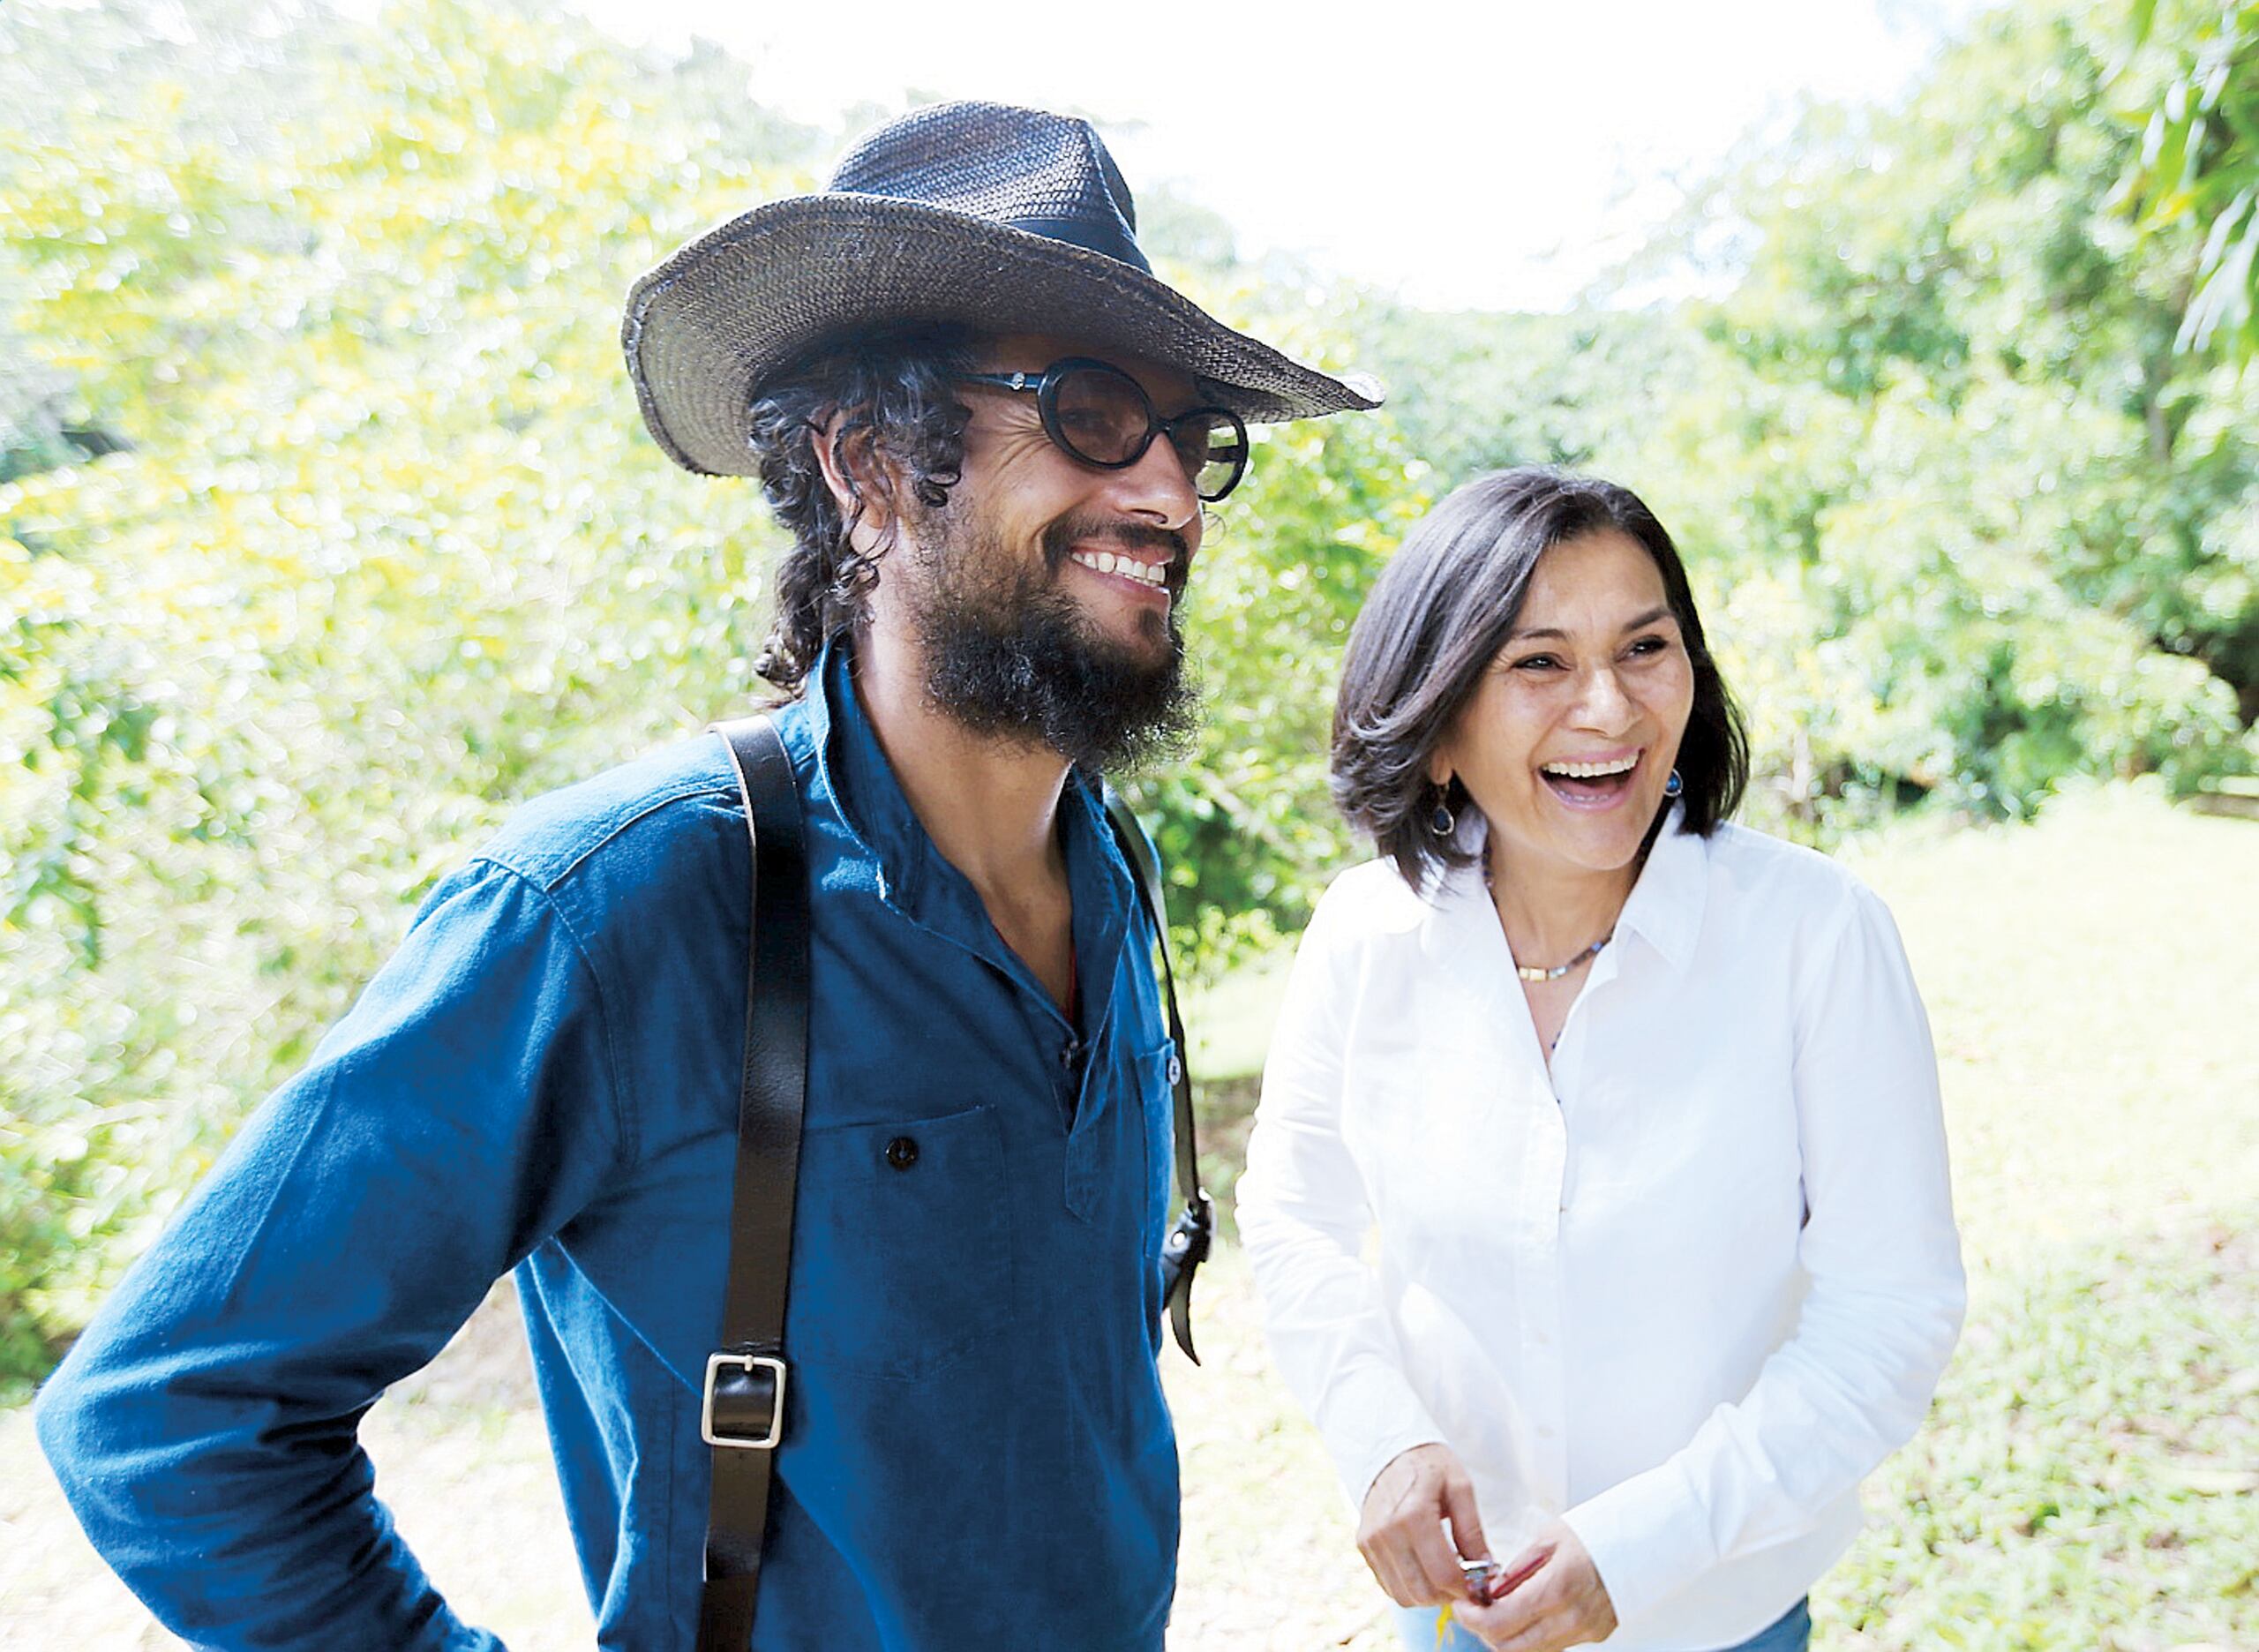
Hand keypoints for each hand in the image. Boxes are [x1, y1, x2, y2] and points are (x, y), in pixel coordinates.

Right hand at [1356, 1443, 1490, 1607]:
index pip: (1443, 1574)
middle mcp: (1386, 1531)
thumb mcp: (1460, 1488)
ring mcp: (1371, 1541)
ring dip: (1429, 1595)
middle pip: (1423, 1591)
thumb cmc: (1430, 1466)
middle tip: (1464, 1583)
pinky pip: (1388, 1585)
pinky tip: (1424, 1569)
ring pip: (1404, 1595)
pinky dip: (1410, 1587)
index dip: (1466, 1588)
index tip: (1479, 1585)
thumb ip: (1472, 1531)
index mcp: (1414, 1513)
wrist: (1390, 1451)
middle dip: (1449, 1595)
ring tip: (1445, 1575)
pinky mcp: (1363, 1547)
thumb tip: (1486, 1571)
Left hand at [1455, 1521, 1616, 1651]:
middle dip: (1484, 1630)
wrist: (1639, 1542)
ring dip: (1508, 1636)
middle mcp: (1571, 1617)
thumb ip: (1516, 1570)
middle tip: (1475, 1610)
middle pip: (1510, 1647)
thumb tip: (1488, 1590)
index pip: (1500, 1622)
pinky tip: (1527, 1613)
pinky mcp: (1595, 1636)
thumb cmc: (1592, 1533)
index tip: (1462, 1605)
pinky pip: (1552, 1646)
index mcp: (1556, 1587)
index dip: (1472, 1618)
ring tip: (1500, 1609)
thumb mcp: (1546, 1540)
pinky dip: (1532, 1636)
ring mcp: (1585, 1631)